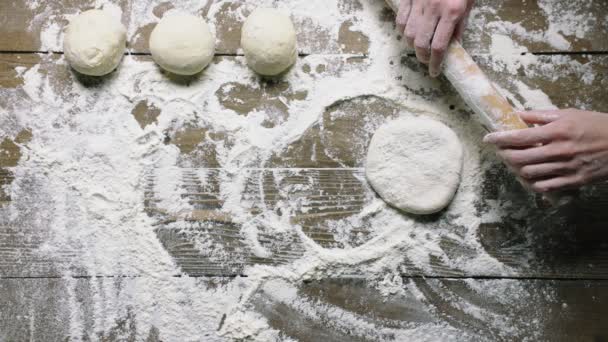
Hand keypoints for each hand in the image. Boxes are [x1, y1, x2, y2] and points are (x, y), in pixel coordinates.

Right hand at [396, 0, 473, 76]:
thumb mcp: (469, 4)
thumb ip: (459, 25)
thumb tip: (452, 45)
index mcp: (452, 11)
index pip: (439, 46)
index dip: (436, 63)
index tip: (435, 71)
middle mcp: (433, 9)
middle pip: (420, 43)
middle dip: (422, 56)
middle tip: (427, 60)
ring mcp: (419, 2)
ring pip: (408, 33)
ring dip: (412, 44)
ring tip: (419, 46)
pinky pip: (401, 19)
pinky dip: (403, 30)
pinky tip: (410, 33)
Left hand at [484, 109, 607, 192]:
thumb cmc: (597, 125)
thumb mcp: (570, 114)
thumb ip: (541, 116)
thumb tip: (518, 114)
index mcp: (558, 131)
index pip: (520, 136)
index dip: (500, 138)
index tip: (488, 138)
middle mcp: (560, 150)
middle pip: (520, 158)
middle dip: (504, 155)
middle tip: (500, 151)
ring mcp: (567, 167)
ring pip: (530, 173)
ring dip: (516, 169)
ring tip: (513, 163)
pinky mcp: (574, 181)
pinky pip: (546, 187)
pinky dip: (532, 183)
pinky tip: (529, 177)